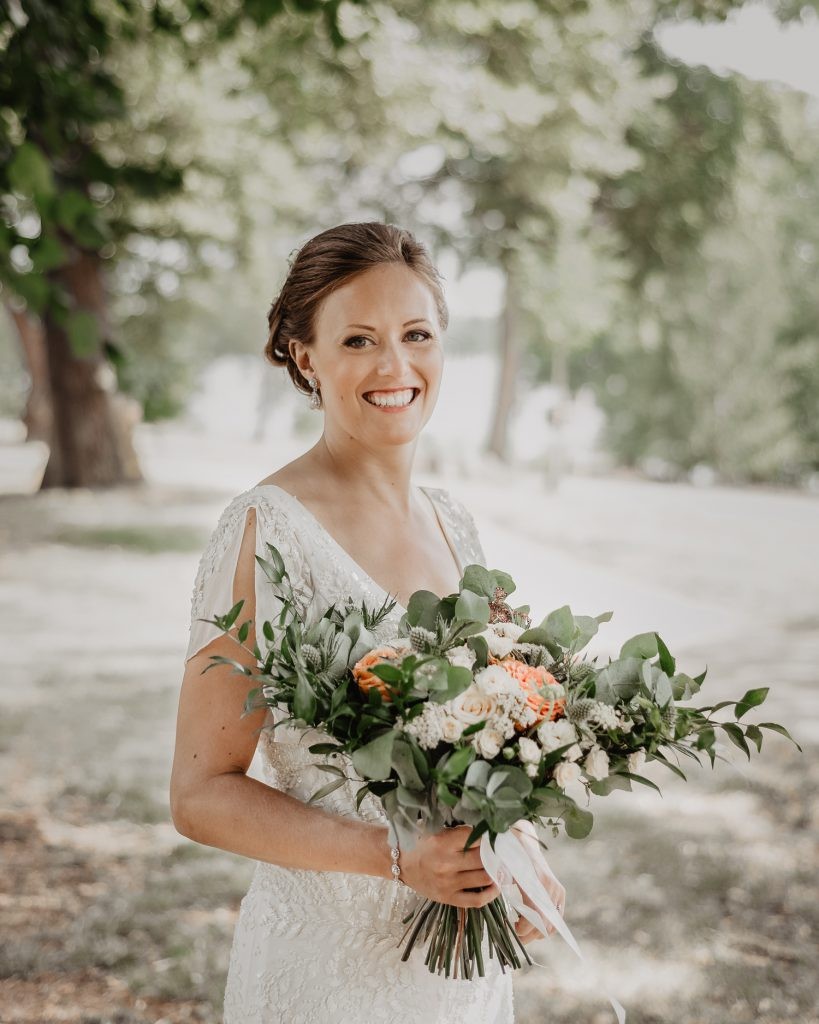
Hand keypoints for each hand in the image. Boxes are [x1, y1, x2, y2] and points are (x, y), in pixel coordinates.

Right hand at [398, 824, 500, 909]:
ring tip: (503, 865)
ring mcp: (448, 883)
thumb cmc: (421, 843)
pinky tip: (496, 885)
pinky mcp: (448, 898)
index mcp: (442, 842)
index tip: (496, 835)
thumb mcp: (438, 830)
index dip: (489, 836)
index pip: (476, 838)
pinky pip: (476, 900)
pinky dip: (491, 894)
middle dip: (496, 854)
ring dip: (497, 872)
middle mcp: (446, 863)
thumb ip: (460, 833)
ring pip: (484, 878)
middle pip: (483, 859)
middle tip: (504, 850)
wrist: (401, 863)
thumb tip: (488, 834)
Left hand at [510, 825, 565, 944]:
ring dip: (536, 932)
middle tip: (514, 933)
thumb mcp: (502, 863)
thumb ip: (501, 879)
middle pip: (546, 924)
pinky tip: (529, 922)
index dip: (525, 928)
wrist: (523, 837)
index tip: (513, 928)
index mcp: (536, 879)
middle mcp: (550, 886)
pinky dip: (544, 925)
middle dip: (529, 934)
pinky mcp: (559, 892)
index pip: (537, 914)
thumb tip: (498, 894)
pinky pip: (556, 918)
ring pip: (552, 925)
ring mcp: (557, 890)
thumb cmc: (508, 850)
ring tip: (520, 928)